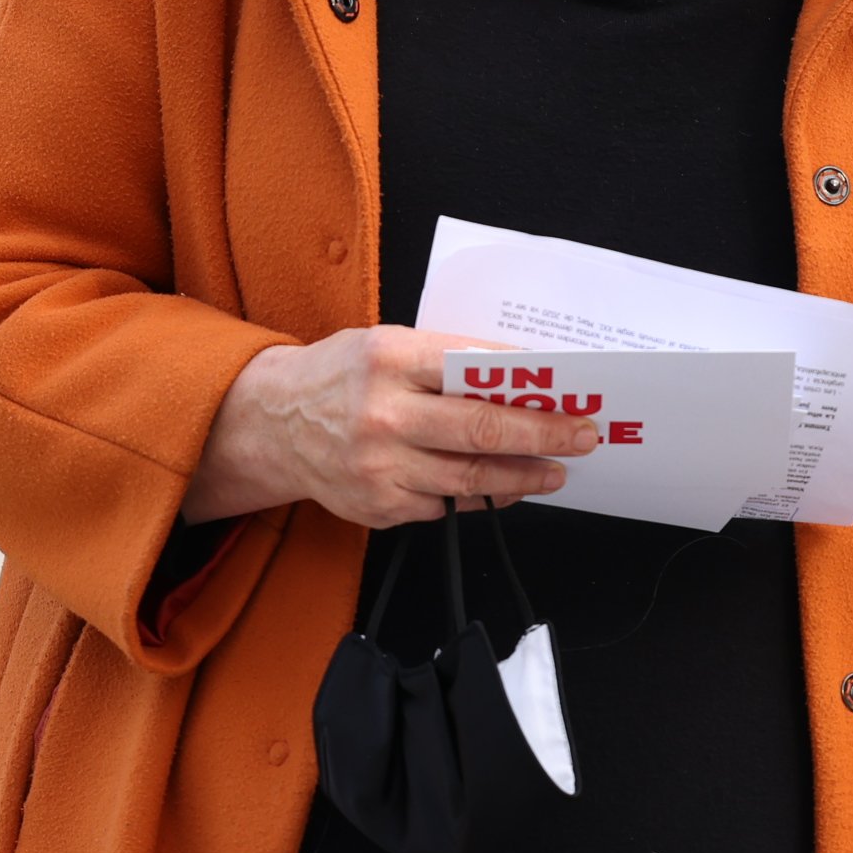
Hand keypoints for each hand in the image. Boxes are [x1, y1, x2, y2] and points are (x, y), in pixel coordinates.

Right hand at [182, 328, 599, 529]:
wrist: (271, 424)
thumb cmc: (339, 376)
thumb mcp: (385, 345)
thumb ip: (443, 360)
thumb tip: (518, 377)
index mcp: (388, 358)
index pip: (474, 372)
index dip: (528, 387)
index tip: (569, 394)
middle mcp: (382, 414)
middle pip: (480, 431)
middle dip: (543, 436)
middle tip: (581, 437)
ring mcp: (379, 467)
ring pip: (470, 479)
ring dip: (523, 477)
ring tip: (556, 471)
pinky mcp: (378, 507)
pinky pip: (445, 505)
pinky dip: (480, 497)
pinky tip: (504, 488)